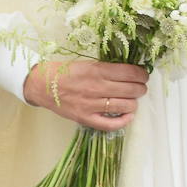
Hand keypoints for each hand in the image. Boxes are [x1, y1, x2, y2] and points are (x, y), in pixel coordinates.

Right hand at [23, 59, 148, 131]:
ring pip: (124, 106)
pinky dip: (123, 121)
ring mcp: (90, 105)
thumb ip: (107, 68)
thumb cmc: (65, 72)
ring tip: (133, 99)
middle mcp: (96, 87)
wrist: (42, 85)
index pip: (129, 72)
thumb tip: (130, 71)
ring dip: (134, 102)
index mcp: (97, 70)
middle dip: (141, 88)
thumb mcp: (87, 63)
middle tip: (141, 87)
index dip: (141, 74)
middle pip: (130, 89)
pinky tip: (128, 115)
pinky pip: (110, 124)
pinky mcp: (85, 118)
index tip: (143, 75)